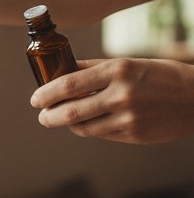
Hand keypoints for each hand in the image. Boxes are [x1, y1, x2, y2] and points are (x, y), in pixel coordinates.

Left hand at [31, 58, 193, 143]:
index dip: (46, 93)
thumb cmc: (161, 76)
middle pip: (71, 111)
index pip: (69, 84)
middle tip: (43, 116)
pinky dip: (90, 129)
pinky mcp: (134, 135)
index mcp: (118, 70)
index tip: (35, 99)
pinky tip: (89, 122)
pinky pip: (101, 134)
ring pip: (83, 127)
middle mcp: (122, 94)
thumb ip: (95, 69)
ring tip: (63, 118)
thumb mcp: (129, 63)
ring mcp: (128, 118)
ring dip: (68, 124)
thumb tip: (62, 71)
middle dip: (49, 116)